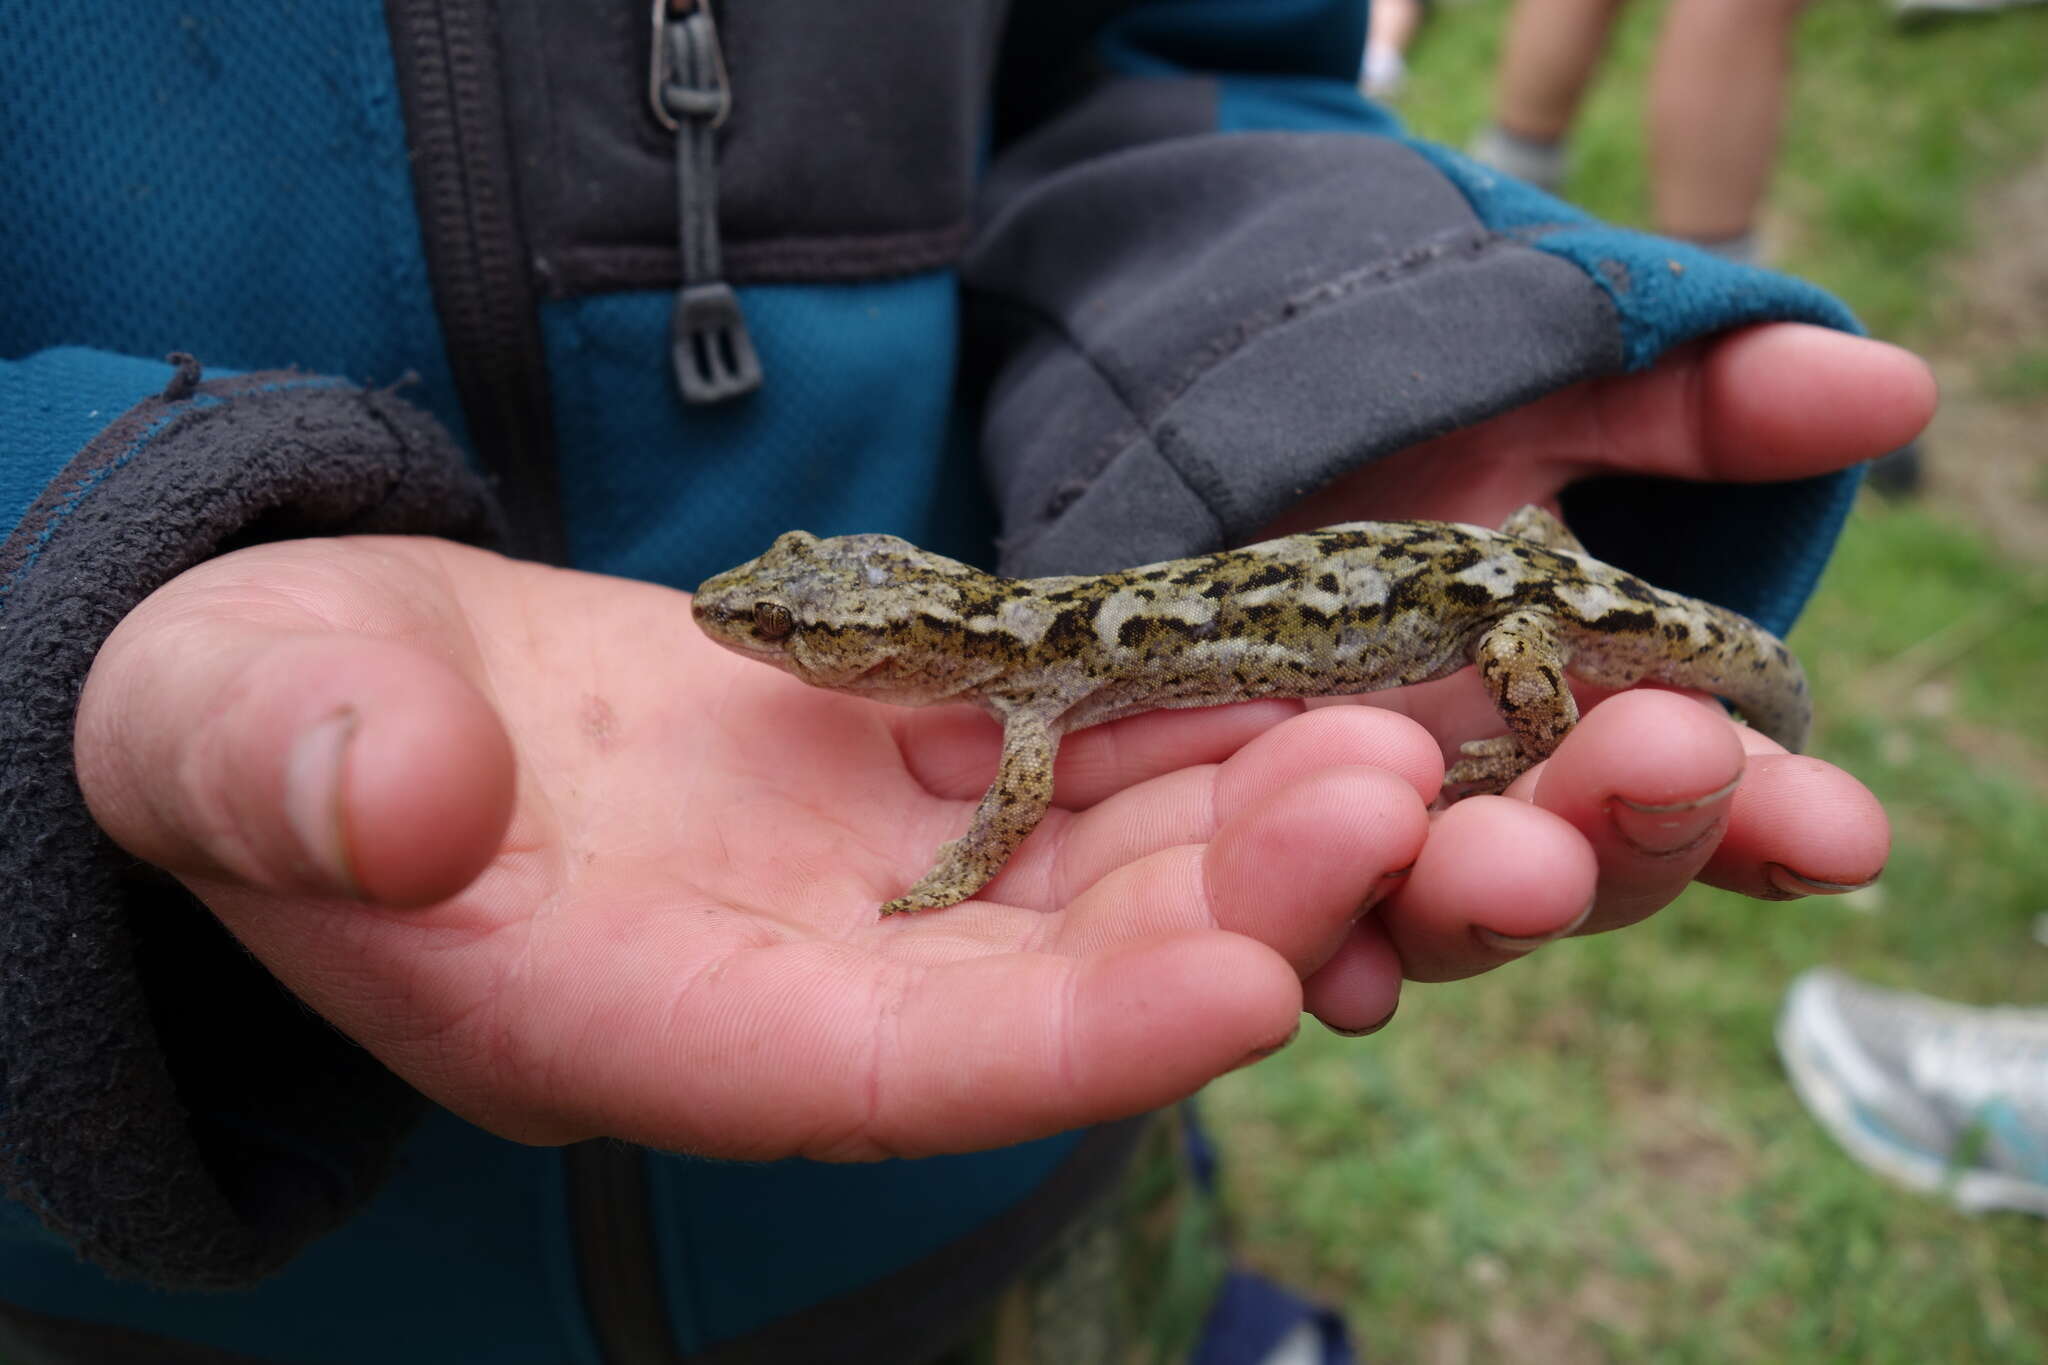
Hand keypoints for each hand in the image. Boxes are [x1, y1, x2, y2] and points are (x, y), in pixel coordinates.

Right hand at [74, 537, 1438, 1158]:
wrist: (346, 692)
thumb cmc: (266, 732)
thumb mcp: (242, 743)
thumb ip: (308, 782)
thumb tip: (404, 803)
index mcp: (660, 1026)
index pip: (902, 1072)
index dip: (1078, 1040)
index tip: (1251, 981)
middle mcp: (817, 982)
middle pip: (1069, 981)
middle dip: (1244, 905)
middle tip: (1400, 794)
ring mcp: (883, 879)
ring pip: (1117, 873)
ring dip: (1269, 808)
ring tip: (1418, 723)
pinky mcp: (920, 773)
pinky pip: (1091, 760)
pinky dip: (1201, 722)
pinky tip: (1313, 662)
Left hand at [1257, 323, 1930, 1030]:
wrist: (1182, 468)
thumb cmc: (1371, 443)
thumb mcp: (1527, 408)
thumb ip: (1692, 407)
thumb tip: (1892, 387)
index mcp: (1559, 714)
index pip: (1675, 793)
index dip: (1761, 816)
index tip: (1842, 829)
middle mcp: (1457, 801)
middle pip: (1559, 865)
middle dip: (1627, 831)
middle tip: (1670, 767)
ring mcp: (1325, 853)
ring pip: (1412, 919)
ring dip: (1477, 898)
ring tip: (1512, 856)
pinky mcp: (1194, 892)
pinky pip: (1246, 954)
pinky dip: (1298, 958)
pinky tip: (1330, 973)